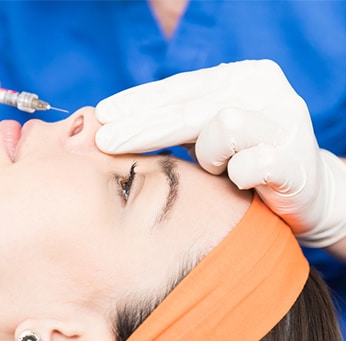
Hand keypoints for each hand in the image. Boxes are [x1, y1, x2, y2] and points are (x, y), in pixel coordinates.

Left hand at [95, 60, 345, 252]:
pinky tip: (243, 182)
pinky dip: (237, 177)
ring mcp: (284, 119)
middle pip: (187, 107)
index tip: (102, 115)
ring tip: (220, 168)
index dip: (137, 101)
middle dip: (142, 127)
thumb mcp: (206, 134)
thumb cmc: (245, 161)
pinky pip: (248, 165)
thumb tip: (112, 124)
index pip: (177, 87)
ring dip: (209, 156)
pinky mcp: (297, 157)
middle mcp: (264, 89)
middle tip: (105, 143)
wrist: (308, 192)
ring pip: (220, 128)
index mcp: (239, 77)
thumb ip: (173, 122)